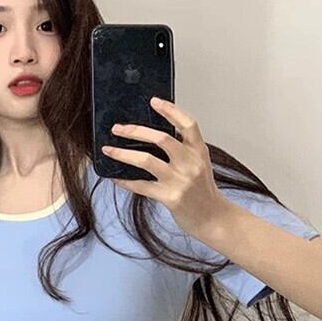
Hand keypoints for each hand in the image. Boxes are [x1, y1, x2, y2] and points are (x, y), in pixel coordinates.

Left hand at [101, 97, 230, 238]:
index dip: (171, 110)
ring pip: (146, 160)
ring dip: (123, 153)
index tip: (153, 101)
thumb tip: (151, 137)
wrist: (213, 219)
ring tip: (108, 149)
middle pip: (161, 138)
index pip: (187, 124)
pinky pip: (141, 185)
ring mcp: (180, 180)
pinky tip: (115, 177)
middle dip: (136, 131)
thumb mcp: (199, 165)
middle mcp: (191, 163)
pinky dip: (125, 180)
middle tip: (118, 128)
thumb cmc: (203, 192)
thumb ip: (182, 151)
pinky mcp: (170, 197)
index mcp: (199, 151)